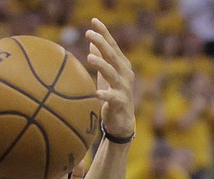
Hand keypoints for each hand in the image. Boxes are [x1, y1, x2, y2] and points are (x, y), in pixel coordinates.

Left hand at [86, 18, 134, 138]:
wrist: (122, 122)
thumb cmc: (113, 97)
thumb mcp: (106, 76)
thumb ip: (101, 59)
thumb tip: (92, 42)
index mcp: (121, 66)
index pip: (112, 46)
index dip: (104, 33)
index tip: (94, 21)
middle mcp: (125, 74)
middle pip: (113, 55)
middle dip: (102, 43)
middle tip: (88, 33)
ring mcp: (124, 88)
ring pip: (112, 74)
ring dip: (101, 64)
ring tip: (89, 57)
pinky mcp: (120, 103)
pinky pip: (112, 98)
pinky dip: (104, 94)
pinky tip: (97, 93)